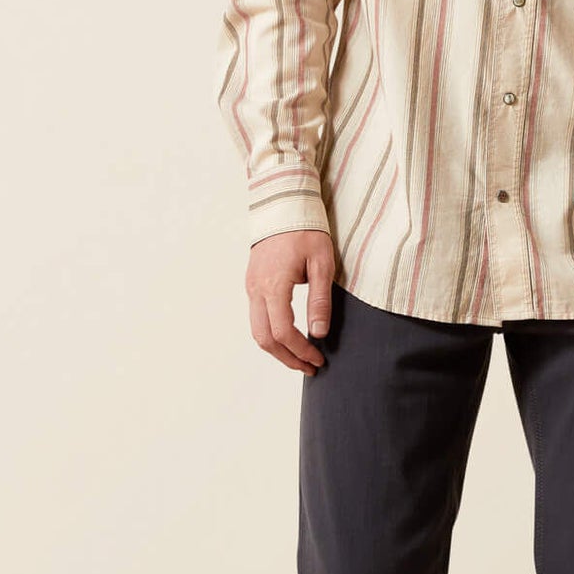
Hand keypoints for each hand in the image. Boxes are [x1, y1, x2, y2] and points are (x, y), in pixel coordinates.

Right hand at [244, 229, 335, 373]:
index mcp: (274, 285)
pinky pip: (257, 318)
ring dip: (278, 349)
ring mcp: (251, 287)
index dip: (300, 350)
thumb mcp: (322, 263)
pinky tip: (290, 337)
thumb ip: (320, 300)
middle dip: (287, 358)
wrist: (283, 205)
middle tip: (310, 367)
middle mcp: (256, 289)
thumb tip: (319, 333)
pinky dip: (271, 334)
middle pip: (265, 339)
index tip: (318, 359)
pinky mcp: (252, 284)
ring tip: (301, 358)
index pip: (283, 331)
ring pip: (257, 331)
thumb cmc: (305, 230)